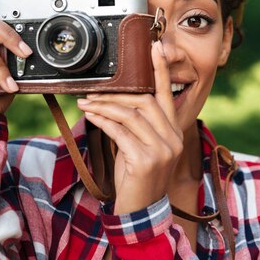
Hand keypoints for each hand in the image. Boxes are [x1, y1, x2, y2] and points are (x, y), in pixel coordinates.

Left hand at [77, 41, 182, 213]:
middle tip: (93, 91)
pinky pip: (119, 132)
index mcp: (173, 132)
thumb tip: (112, 103)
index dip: (161, 70)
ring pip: (130, 115)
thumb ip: (133, 126)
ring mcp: (162, 150)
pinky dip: (102, 121)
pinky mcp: (145, 160)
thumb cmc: (137, 178)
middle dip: (117, 93)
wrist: (140, 212)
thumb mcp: (139, 148)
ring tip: (86, 103)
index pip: (167, 95)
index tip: (155, 47)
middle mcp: (172, 139)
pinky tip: (90, 117)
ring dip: (104, 106)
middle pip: (145, 101)